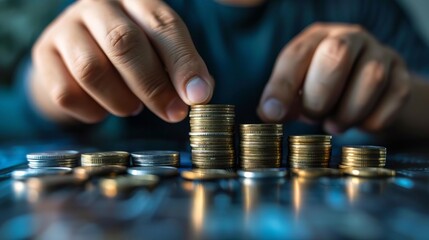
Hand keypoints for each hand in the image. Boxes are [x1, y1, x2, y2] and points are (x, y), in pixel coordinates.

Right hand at [31, 0, 213, 123]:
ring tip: (132, 107)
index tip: (198, 97)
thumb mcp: (161, 52)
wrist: (82, 52)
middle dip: (153, 86)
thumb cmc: (134, 53)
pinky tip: (102, 108)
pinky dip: (92, 111)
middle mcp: (98, 5)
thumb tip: (199, 94)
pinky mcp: (43, 54)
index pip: (163, 26)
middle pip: (124, 43)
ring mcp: (65, 27)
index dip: (183, 64)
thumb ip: (181, 68)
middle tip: (172, 113)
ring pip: (91, 70)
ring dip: (120, 101)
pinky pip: (66, 92)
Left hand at [258, 23, 410, 133]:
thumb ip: (282, 100)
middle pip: (336, 55)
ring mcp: (380, 54)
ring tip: (334, 124)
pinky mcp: (402, 77)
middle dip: (319, 97)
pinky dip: (373, 120)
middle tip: (313, 117)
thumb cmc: (323, 88)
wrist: (367, 91)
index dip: (282, 87)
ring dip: (348, 112)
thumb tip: (270, 113)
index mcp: (316, 38)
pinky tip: (360, 123)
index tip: (273, 114)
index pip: (296, 55)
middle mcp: (350, 37)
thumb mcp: (298, 90)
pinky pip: (394, 98)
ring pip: (370, 78)